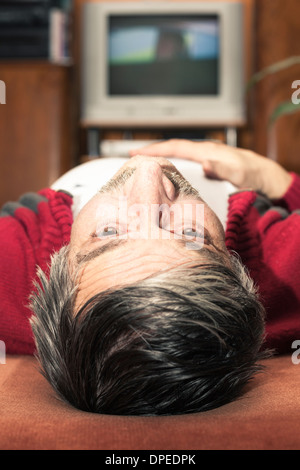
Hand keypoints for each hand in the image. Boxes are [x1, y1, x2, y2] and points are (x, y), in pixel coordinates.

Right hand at [130, 139, 291, 198]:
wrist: (263, 174)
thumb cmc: (251, 173)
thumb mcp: (238, 173)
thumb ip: (222, 168)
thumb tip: (205, 164)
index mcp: (206, 151)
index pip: (175, 146)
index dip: (155, 149)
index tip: (137, 152)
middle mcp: (203, 152)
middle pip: (171, 148)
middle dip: (151, 151)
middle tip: (131, 158)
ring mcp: (203, 158)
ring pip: (176, 156)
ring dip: (159, 158)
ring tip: (142, 165)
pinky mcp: (206, 166)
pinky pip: (183, 164)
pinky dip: (171, 166)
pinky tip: (165, 174)